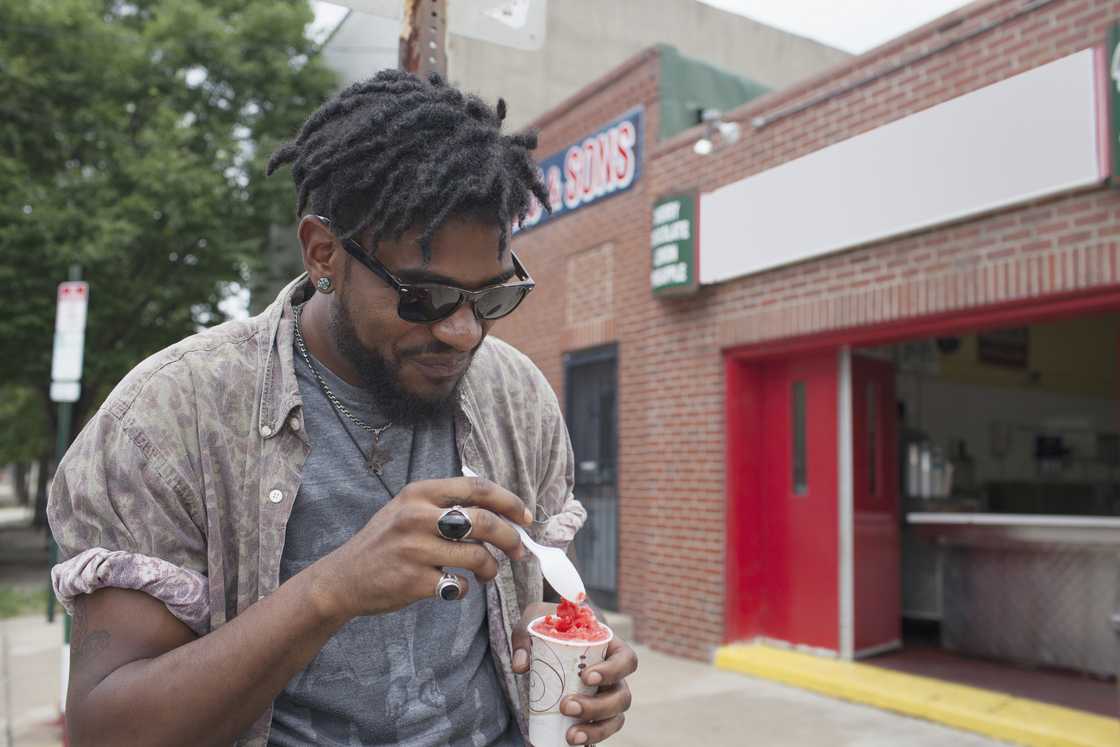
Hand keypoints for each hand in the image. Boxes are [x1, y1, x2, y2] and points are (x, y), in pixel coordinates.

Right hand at [309, 476, 531, 620]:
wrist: (343, 579)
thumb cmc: (384, 543)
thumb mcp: (407, 509)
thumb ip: (446, 505)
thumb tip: (500, 513)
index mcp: (419, 493)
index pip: (476, 488)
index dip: (508, 501)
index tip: (525, 517)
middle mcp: (417, 516)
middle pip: (483, 521)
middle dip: (510, 537)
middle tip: (518, 551)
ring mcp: (415, 549)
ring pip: (477, 555)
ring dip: (491, 568)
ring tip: (487, 573)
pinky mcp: (414, 581)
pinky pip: (458, 586)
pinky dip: (465, 589)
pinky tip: (455, 587)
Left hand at [512, 603, 637, 744]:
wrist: (548, 637)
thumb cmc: (549, 627)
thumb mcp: (535, 624)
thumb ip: (525, 639)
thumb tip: (520, 666)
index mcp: (611, 648)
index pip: (626, 660)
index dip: (613, 671)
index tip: (585, 676)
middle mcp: (615, 677)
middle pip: (621, 696)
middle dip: (597, 707)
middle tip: (567, 706)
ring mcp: (607, 697)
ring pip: (615, 719)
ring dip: (596, 730)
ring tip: (570, 736)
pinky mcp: (595, 715)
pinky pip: (600, 731)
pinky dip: (589, 739)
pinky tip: (570, 743)